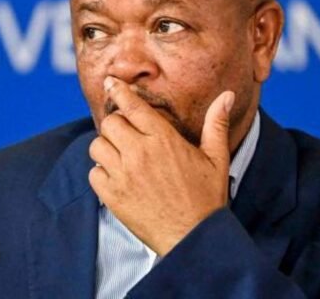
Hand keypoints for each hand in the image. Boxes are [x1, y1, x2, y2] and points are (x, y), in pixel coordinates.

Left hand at [88, 77, 234, 255]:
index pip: (133, 106)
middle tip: (126, 134)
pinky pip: (93, 173)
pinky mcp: (113, 196)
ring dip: (106, 147)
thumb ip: (216, 124)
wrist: (193, 238)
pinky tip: (116, 177)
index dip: (119, 91)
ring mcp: (123, 175)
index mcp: (164, 140)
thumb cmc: (207, 198)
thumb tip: (225, 96)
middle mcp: (140, 153)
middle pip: (110, 123)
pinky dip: (101, 173)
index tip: (111, 82)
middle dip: (116, 124)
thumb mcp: (217, 158)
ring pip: (97, 146)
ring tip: (120, 156)